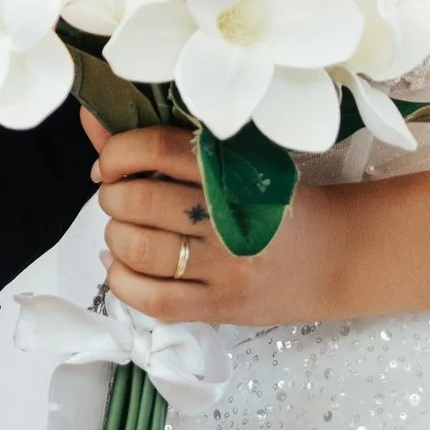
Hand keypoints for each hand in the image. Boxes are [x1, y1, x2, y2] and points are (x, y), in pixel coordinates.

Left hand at [92, 110, 357, 328]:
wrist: (336, 257)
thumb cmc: (280, 201)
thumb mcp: (235, 163)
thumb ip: (161, 144)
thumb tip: (93, 121)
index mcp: (236, 172)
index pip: (158, 150)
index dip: (118, 152)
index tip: (111, 162)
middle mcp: (231, 220)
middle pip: (140, 201)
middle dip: (113, 196)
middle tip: (118, 195)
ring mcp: (225, 269)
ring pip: (139, 250)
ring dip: (114, 236)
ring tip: (124, 228)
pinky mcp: (220, 308)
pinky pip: (152, 301)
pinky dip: (121, 281)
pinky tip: (122, 265)